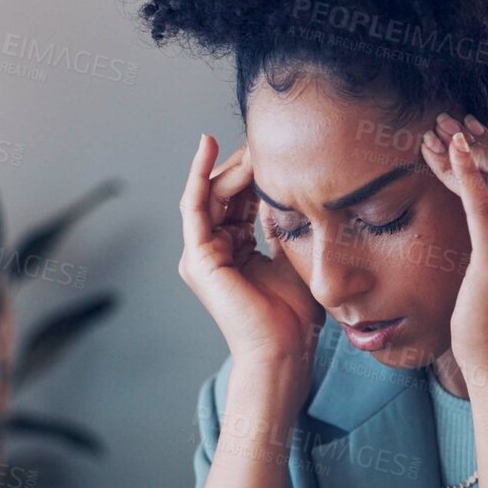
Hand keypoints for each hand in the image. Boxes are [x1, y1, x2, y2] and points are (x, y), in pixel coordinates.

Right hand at [177, 134, 324, 391]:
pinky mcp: (198, 257)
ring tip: (252, 142)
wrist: (284, 350)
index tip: (278, 147)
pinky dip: (199, 173)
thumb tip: (285, 191)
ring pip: (211, 193)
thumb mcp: (293, 255)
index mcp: (233, 252)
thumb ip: (282, 225)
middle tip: (266, 137)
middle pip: (223, 193)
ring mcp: (201, 254)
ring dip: (231, 164)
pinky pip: (194, 204)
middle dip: (244, 163)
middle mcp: (212, 251)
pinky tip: (208, 145)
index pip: (239, 200)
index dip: (256, 172)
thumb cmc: (294, 316)